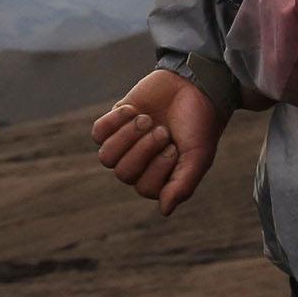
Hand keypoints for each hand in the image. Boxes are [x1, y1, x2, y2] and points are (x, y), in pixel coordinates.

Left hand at [91, 68, 221, 214]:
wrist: (194, 85)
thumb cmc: (199, 124)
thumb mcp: (198, 157)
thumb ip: (183, 185)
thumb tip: (164, 211)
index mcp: (161, 178)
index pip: (144, 188)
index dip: (158, 167)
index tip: (175, 147)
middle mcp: (140, 165)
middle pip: (123, 173)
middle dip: (144, 149)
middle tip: (162, 130)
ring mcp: (125, 144)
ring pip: (106, 157)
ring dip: (127, 136)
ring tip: (146, 120)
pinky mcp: (115, 122)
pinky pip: (98, 133)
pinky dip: (114, 121)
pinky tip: (133, 110)